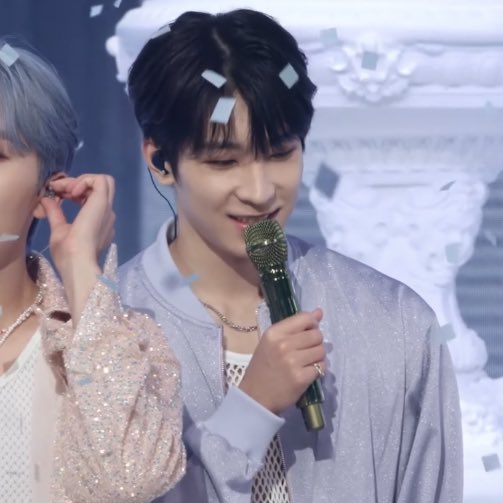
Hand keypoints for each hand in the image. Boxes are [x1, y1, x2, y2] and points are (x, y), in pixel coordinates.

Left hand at [40, 174, 115, 321]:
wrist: (77, 261)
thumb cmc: (69, 253)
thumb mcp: (59, 229)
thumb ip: (56, 214)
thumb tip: (46, 200)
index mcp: (99, 222)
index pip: (92, 197)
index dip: (74, 192)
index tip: (57, 195)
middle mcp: (106, 214)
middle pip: (101, 187)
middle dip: (79, 183)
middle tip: (61, 190)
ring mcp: (107, 208)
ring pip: (103, 181)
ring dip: (82, 180)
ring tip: (67, 190)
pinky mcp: (103, 202)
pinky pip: (100, 180)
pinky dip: (85, 180)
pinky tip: (71, 190)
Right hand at [239, 308, 325, 414]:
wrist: (255, 397)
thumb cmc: (263, 367)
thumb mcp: (272, 342)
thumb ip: (294, 327)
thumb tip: (319, 312)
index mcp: (274, 333)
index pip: (304, 318)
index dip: (312, 324)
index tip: (308, 332)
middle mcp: (283, 344)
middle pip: (316, 335)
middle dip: (316, 342)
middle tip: (306, 352)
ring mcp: (292, 361)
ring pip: (321, 350)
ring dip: (318, 357)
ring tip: (306, 363)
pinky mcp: (301, 378)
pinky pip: (321, 367)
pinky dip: (318, 370)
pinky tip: (307, 373)